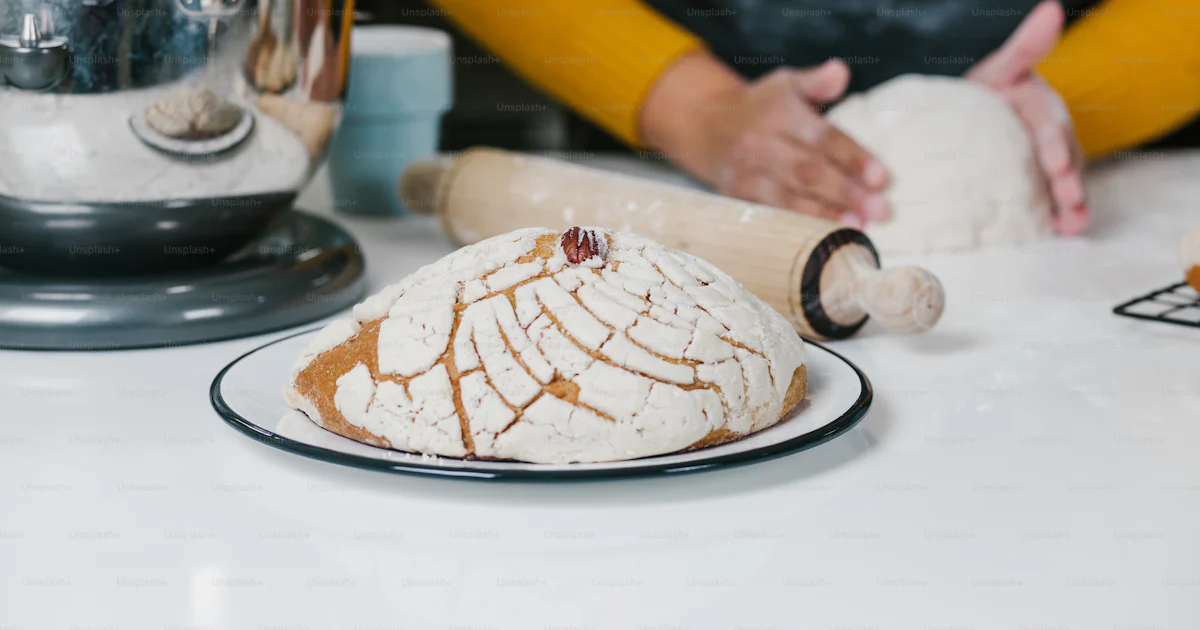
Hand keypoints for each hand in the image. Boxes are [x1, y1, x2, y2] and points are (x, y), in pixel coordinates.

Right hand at [641, 54, 888, 226]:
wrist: (708, 128)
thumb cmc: (762, 107)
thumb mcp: (786, 85)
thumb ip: (816, 82)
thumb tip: (840, 71)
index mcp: (777, 112)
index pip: (821, 137)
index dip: (852, 158)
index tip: (882, 178)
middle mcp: (759, 143)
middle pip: (807, 171)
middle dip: (845, 192)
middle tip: (881, 209)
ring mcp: (747, 174)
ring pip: (789, 198)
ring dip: (826, 214)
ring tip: (859, 226)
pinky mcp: (739, 197)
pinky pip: (773, 214)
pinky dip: (801, 227)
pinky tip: (828, 236)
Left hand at [967, 0, 1088, 234]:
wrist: (964, 122)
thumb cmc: (983, 94)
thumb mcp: (1000, 69)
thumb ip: (1024, 47)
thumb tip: (1052, 10)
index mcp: (1041, 108)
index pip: (1052, 126)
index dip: (1056, 145)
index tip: (1056, 165)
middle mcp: (1049, 137)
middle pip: (1063, 159)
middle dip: (1068, 180)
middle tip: (1069, 198)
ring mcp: (1044, 163)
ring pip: (1063, 183)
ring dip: (1071, 204)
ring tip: (1073, 224)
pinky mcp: (1036, 185)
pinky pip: (1052, 202)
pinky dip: (1060, 218)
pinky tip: (1064, 232)